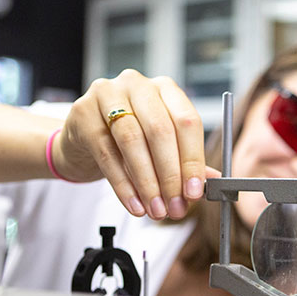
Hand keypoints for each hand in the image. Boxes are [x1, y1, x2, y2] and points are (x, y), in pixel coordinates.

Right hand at [53, 69, 218, 219]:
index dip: (193, 160)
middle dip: (170, 176)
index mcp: (166, 89)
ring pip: (132, 142)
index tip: (194, 192)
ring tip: (156, 210)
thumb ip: (186, 161)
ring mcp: (107, 95)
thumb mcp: (160, 147)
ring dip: (147, 183)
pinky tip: (135, 205)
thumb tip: (213, 183)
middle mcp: (138, 85)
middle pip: (160, 131)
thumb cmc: (128, 140)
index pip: (187, 122)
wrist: (83, 138)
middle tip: (175, 207)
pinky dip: (124, 186)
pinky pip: (107, 155)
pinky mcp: (83, 113)